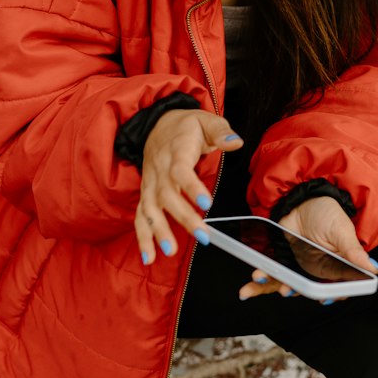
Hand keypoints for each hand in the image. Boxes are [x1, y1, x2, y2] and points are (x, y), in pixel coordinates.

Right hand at [136, 108, 242, 263]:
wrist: (158, 124)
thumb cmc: (187, 126)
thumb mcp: (206, 120)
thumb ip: (222, 132)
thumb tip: (236, 142)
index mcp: (176, 151)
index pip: (181, 170)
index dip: (191, 186)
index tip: (206, 202)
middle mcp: (159, 169)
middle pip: (167, 195)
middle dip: (183, 217)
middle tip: (202, 235)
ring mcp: (150, 183)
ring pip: (150, 208)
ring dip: (158, 231)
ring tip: (170, 250)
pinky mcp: (146, 194)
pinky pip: (140, 216)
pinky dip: (143, 237)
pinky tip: (149, 257)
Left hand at [239, 195, 377, 301]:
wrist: (302, 200)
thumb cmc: (328, 214)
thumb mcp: (342, 231)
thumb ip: (353, 251)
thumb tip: (373, 268)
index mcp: (335, 269)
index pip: (334, 289)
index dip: (328, 296)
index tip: (322, 298)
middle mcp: (315, 274)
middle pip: (306, 291)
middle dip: (295, 291)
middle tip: (287, 289)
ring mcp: (296, 269)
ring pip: (284, 286)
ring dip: (270, 288)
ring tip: (261, 280)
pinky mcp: (280, 262)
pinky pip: (270, 277)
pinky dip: (258, 284)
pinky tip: (249, 286)